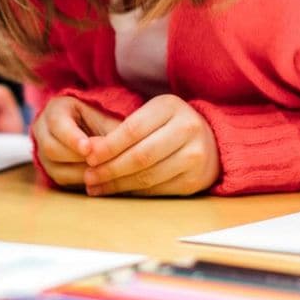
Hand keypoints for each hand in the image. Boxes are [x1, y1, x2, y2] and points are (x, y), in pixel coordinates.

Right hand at [29, 95, 120, 188]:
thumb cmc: (99, 120)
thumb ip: (111, 131)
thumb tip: (118, 149)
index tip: (88, 149)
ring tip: (103, 172)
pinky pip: (61, 180)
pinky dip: (80, 181)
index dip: (72, 138)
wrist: (91, 130)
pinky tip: (98, 179)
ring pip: (54, 168)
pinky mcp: (49, 169)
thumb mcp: (104, 118)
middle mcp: (42, 130)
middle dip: (77, 158)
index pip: (57, 123)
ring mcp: (42, 151)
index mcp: (55, 109)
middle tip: (100, 163)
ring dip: (80, 172)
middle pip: (51, 148)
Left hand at [81, 95, 219, 195]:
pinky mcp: (195, 180)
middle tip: (89, 177)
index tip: (88, 157)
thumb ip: (121, 131)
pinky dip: (135, 192)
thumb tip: (90, 150)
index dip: (108, 146)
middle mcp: (186, 129)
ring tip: (98, 187)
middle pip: (140, 156)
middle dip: (110, 169)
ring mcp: (194, 156)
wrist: (211, 140)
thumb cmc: (168, 124)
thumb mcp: (149, 116)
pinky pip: (158, 190)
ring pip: (148, 176)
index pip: (132, 129)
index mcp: (170, 107)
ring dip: (118, 185)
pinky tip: (119, 192)